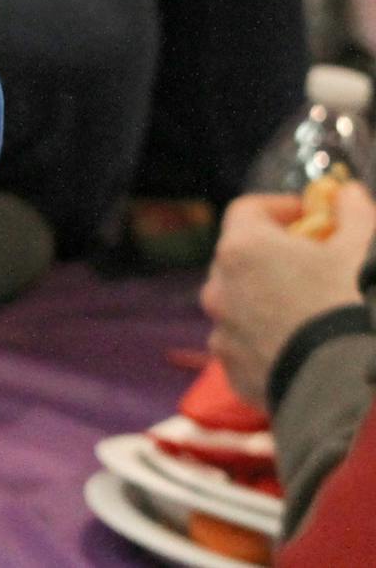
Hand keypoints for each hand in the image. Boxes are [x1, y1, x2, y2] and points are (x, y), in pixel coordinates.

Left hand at [200, 184, 375, 404]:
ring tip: (313, 311)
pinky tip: (305, 347)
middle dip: (277, 255)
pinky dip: (268, 340)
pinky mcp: (232, 371)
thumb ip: (353, 213)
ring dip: (269, 299)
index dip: (282, 208)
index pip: (247, 210)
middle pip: (241, 258)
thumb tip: (346, 193)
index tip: (315, 218)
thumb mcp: (363, 249)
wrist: (348, 386)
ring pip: (241, 304)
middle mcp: (218, 288)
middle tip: (319, 265)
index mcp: (241, 249)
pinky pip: (246, 345)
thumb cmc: (352, 306)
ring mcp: (221, 332)